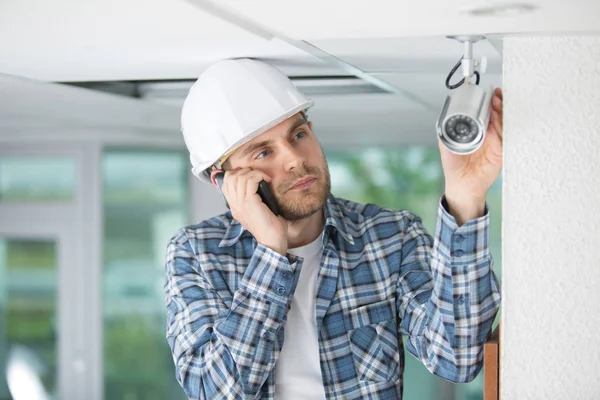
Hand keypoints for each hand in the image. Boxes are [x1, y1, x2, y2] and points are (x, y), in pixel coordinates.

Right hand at [222, 168, 287, 254]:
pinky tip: (266, 180)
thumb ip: (253, 200)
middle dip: (244, 171)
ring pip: (239, 177)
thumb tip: (258, 185)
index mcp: (235, 207)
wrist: (272, 240)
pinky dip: (259, 176)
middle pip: (229, 177)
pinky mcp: (250, 203)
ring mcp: (241, 204)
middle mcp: (235, 205)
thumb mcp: (257, 211)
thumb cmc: (270, 227)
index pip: (225, 183)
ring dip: (253, 173)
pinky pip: (250, 181)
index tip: (250, 175)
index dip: (236, 174)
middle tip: (257, 175)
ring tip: (263, 178)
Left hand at [439, 87, 503, 203]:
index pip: (483, 112)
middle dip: (496, 102)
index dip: (485, 102)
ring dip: (501, 111)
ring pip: (502, 122)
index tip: (486, 94)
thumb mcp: (447, 146)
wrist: (462, 185)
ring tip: (497, 102)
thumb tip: (447, 117)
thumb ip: (447, 133)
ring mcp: (495, 141)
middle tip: (494, 95)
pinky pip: (507, 136)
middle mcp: (486, 134)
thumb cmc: (454, 167)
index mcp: (474, 131)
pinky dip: (506, 125)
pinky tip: (503, 118)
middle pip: (495, 114)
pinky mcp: (501, 151)